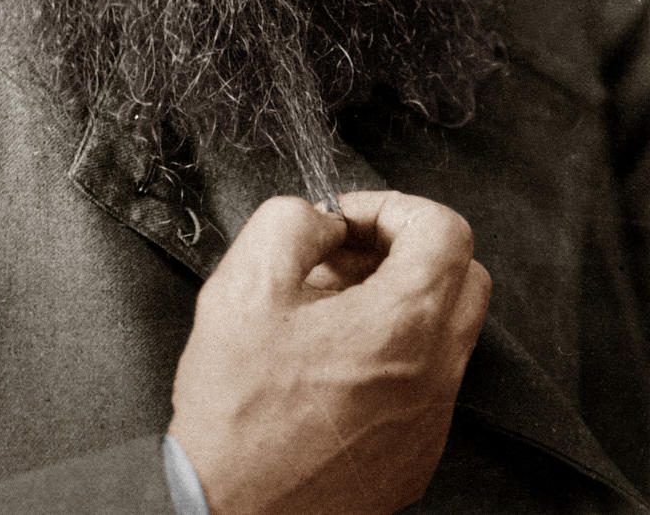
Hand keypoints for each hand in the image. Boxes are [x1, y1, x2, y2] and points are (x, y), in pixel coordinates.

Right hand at [168, 190, 490, 514]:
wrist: (228, 514)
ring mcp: (430, 421)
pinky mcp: (415, 455)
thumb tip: (323, 222)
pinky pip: (427, 382)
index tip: (346, 222)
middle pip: (463, 275)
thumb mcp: (244, 284)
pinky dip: (392, 354)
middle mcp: (434, 374)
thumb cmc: (237, 413)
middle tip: (344, 258)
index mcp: (403, 325)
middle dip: (404, 249)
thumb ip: (291, 222)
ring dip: (397, 300)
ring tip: (326, 311)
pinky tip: (330, 362)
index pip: (445, 229)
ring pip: (446, 330)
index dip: (391, 207)